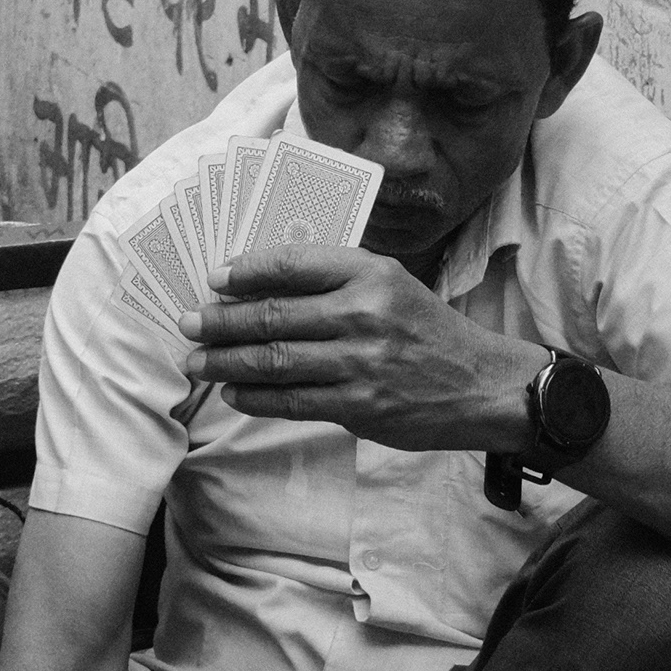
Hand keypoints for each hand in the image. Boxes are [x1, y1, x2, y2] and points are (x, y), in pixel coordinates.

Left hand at [185, 248, 545, 451]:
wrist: (480, 384)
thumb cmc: (426, 330)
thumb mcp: (391, 284)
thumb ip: (336, 279)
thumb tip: (261, 285)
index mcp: (371, 272)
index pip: (292, 264)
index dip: (245, 272)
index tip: (215, 279)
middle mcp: (365, 313)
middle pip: (273, 315)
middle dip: (221, 321)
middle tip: (189, 323)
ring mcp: (362, 362)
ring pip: (274, 360)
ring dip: (226, 361)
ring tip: (197, 361)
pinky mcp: (360, 406)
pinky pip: (292, 401)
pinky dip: (255, 397)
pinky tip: (233, 391)